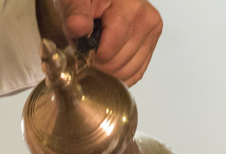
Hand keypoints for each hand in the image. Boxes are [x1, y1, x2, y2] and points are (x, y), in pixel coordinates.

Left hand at [38, 0, 163, 85]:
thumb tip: (78, 27)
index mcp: (131, 9)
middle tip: (89, 46)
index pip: (108, 52)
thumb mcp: (74, 0)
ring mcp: (152, 35)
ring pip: (126, 73)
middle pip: (117, 65)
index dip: (89, 55)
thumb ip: (75, 13)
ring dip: (107, 70)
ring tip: (99, 50)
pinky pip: (135, 74)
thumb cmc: (89, 0)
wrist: (102, 0)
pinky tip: (109, 61)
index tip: (81, 45)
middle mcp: (147, 22)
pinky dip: (119, 74)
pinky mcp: (151, 46)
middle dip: (97, 62)